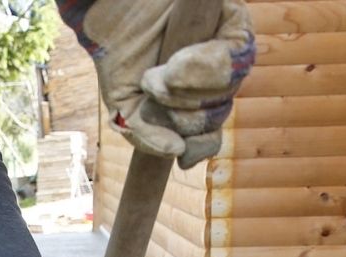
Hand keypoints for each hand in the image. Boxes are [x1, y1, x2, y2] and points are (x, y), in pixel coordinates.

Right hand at [61, 0, 255, 167]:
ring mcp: (226, 49)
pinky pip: (236, 51)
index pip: (212, 134)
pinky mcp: (232, 21)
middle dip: (184, 114)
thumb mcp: (125, 109)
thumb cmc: (120, 59)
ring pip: (229, 85)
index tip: (181, 149)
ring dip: (190, 90)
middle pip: (219, 111)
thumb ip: (146, 136)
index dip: (201, 146)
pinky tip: (176, 63)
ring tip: (161, 76)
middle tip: (153, 93)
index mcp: (192, 103)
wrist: (109, 17)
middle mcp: (214, 78)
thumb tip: (177, 151)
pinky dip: (204, 65)